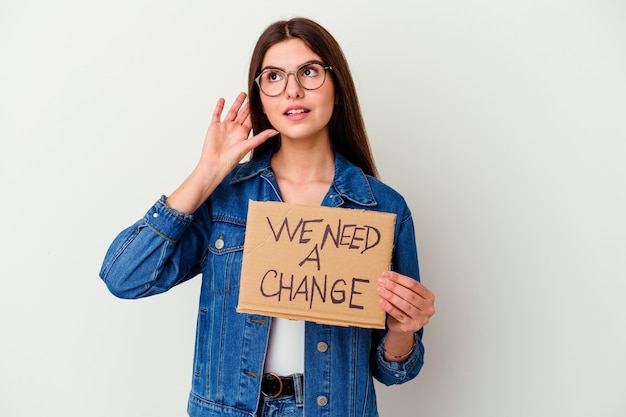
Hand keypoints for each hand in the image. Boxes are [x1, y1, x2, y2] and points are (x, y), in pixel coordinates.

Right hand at [167, 93, 276, 213]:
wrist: (215, 163)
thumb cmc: (231, 159)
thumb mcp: (248, 146)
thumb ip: (261, 137)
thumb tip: (274, 131)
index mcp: (243, 133)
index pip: (251, 119)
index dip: (256, 111)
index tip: (262, 103)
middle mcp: (235, 129)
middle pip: (242, 113)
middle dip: (248, 105)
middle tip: (253, 95)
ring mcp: (224, 127)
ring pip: (232, 111)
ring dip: (237, 103)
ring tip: (242, 94)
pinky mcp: (214, 126)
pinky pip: (217, 114)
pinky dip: (219, 106)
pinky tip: (222, 100)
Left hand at [377, 271, 434, 332]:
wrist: (402, 326)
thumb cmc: (405, 308)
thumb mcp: (407, 295)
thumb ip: (402, 286)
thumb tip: (387, 276)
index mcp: (429, 297)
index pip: (414, 284)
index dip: (399, 278)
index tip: (387, 274)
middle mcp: (428, 308)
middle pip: (410, 294)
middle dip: (394, 287)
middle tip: (382, 282)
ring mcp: (422, 318)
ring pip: (405, 305)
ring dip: (391, 296)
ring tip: (381, 290)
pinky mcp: (412, 326)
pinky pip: (399, 315)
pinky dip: (389, 308)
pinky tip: (382, 301)